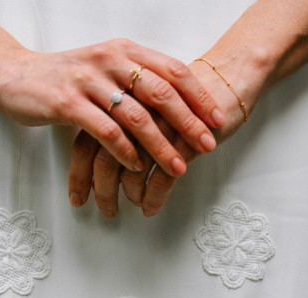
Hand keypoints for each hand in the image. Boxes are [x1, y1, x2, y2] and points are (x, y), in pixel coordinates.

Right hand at [0, 39, 223, 190]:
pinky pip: (105, 130)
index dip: (198, 96)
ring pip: (136, 116)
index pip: (173, 71)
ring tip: (178, 167)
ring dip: (161, 146)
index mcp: (124, 50)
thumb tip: (177, 104)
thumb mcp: (105, 69)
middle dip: (188, 123)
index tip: (217, 120)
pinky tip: (136, 167)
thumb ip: (135, 80)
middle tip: (207, 146)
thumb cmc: (66, 77)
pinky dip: (125, 151)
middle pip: (162, 93)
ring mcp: (89, 81)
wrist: (14, 75)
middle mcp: (110, 60)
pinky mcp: (67, 103)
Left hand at [69, 58, 253, 216]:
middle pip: (102, 157)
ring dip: (127, 195)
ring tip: (131, 208)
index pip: (85, 141)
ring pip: (129, 169)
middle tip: (106, 212)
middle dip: (101, 191)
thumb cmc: (184, 95)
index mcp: (118, 102)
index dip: (79, 173)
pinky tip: (150, 208)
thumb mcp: (146, 106)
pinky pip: (162, 176)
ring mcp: (157, 125)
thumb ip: (121, 126)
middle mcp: (132, 112)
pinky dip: (153, 197)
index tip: (78, 198)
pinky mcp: (183, 139)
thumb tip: (100, 163)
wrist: (229, 75)